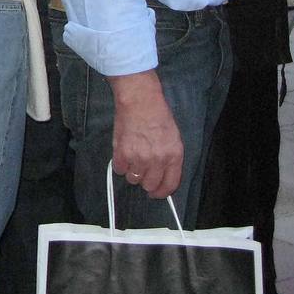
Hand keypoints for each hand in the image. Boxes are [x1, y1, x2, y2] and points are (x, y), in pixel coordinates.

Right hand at [109, 70, 183, 199]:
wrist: (140, 100)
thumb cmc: (158, 115)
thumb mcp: (174, 138)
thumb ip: (170, 158)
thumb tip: (162, 175)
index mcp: (173, 156)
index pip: (169, 185)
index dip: (162, 192)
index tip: (156, 193)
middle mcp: (157, 160)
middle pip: (149, 185)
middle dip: (146, 181)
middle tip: (142, 171)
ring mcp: (139, 158)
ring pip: (133, 179)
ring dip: (133, 172)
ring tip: (133, 158)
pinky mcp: (122, 153)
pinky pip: (120, 169)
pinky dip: (121, 164)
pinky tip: (124, 153)